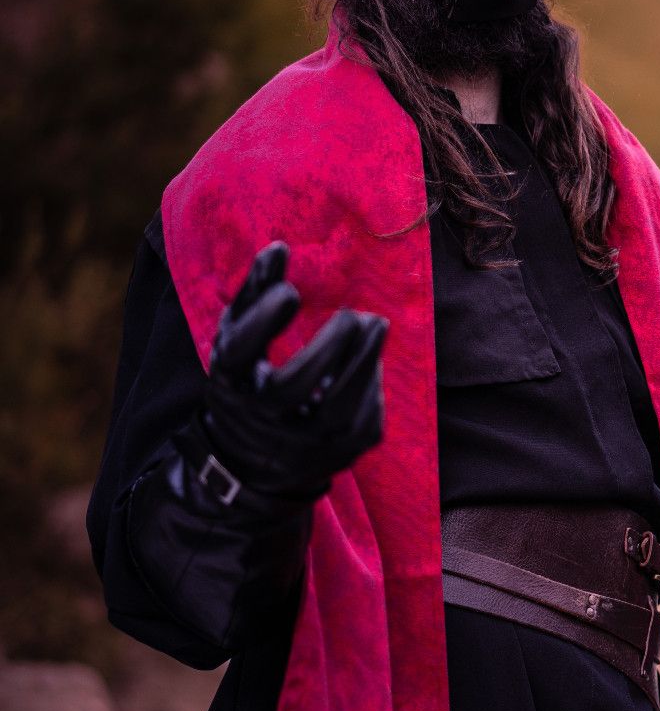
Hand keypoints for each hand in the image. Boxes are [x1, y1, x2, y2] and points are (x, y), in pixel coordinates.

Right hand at [200, 242, 387, 498]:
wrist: (248, 461)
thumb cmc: (247, 378)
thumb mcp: (237, 336)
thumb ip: (255, 292)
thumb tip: (279, 248)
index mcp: (230, 383)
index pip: (238, 353)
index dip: (263, 319)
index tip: (291, 293)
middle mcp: (260, 420)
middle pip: (293, 387)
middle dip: (329, 346)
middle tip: (353, 315)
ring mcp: (299, 446)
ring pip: (336, 411)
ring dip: (363, 363)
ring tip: (377, 324)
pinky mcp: (335, 459)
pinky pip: (363, 424)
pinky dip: (372, 388)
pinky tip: (371, 361)